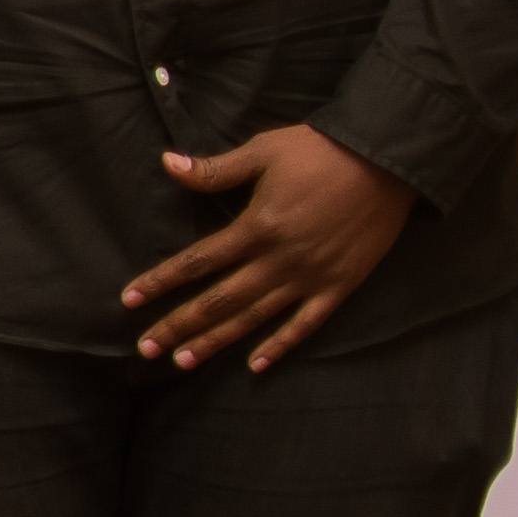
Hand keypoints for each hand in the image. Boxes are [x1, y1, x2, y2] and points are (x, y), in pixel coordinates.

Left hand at [123, 125, 415, 371]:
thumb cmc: (321, 151)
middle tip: (144, 348)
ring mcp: (310, 276)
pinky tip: (255, 366)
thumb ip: (214, 170)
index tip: (129, 300)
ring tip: (183, 362)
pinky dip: (280, 346)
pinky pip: (306, 324)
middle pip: (219, 300)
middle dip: (178, 325)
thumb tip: (166, 163)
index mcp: (256, 227)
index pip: (197, 262)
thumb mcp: (263, 152)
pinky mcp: (340, 285)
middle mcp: (279, 259)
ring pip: (254, 318)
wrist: (389, 159)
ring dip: (216, 342)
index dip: (161, 281)